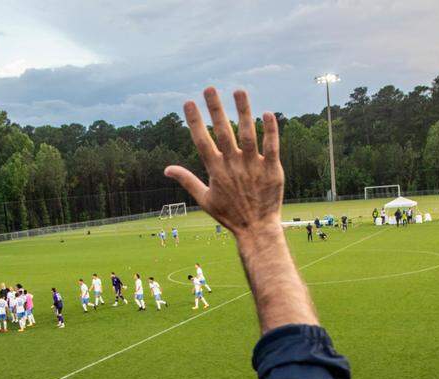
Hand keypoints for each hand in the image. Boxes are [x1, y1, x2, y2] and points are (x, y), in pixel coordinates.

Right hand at [164, 88, 283, 237]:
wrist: (256, 229)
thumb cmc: (229, 215)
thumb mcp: (204, 199)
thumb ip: (187, 180)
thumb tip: (166, 169)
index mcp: (216, 170)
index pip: (202, 141)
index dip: (194, 121)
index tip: (188, 102)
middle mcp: (233, 165)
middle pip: (223, 132)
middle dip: (215, 109)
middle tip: (209, 88)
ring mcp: (253, 166)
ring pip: (248, 134)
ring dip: (243, 111)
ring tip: (238, 91)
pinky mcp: (272, 169)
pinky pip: (272, 146)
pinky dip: (270, 130)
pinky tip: (267, 112)